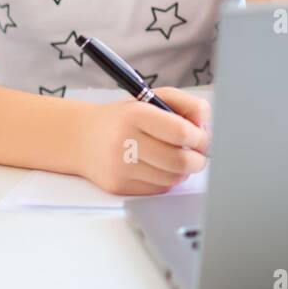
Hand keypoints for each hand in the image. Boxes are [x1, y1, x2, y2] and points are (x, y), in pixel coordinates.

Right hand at [77, 87, 210, 194]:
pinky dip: (167, 180)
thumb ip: (187, 105)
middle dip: (198, 160)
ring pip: (171, 178)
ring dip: (184, 171)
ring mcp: (120, 167)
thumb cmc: (125, 117)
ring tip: (179, 158)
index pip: (180, 132)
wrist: (81, 137)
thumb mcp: (154, 99)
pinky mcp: (118, 186)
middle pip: (179, 161)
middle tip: (199, 155)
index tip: (201, 138)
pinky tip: (161, 167)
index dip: (199, 138)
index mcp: (136, 114)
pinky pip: (158, 189)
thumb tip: (205, 127)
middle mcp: (124, 141)